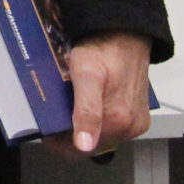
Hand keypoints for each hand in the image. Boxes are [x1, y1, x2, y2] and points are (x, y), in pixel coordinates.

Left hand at [53, 31, 153, 158]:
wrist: (126, 33)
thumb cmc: (104, 49)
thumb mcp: (86, 75)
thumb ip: (86, 111)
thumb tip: (84, 146)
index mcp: (118, 120)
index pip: (81, 150)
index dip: (59, 142)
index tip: (45, 129)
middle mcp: (130, 126)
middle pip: (91, 144)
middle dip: (70, 133)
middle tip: (54, 112)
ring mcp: (136, 121)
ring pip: (101, 136)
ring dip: (82, 126)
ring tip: (67, 107)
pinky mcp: (138, 115)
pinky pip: (113, 126)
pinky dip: (97, 120)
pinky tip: (85, 104)